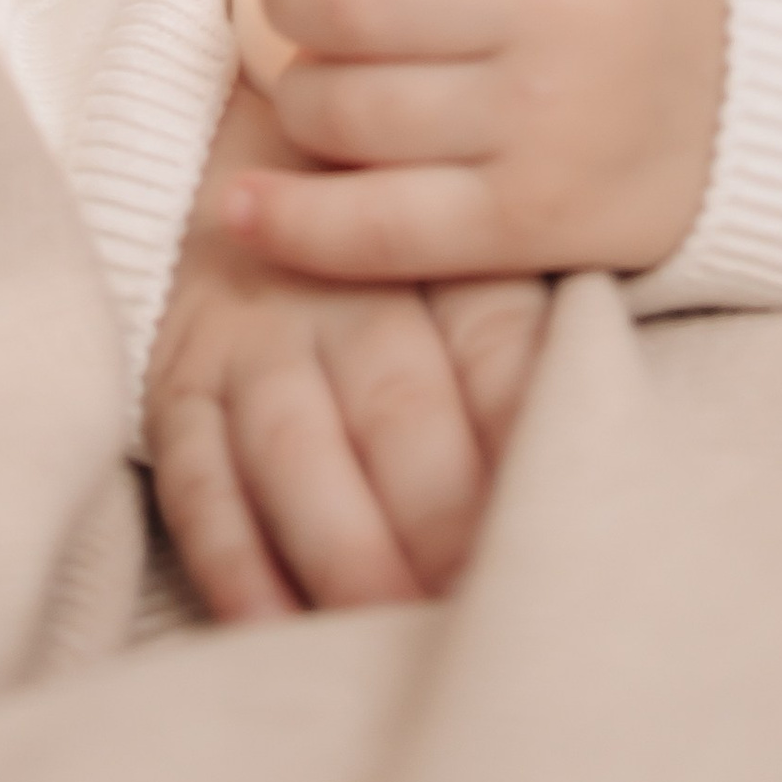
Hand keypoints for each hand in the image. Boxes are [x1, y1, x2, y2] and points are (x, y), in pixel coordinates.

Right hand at [147, 77, 550, 621]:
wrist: (253, 144)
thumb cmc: (406, 242)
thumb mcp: (483, 262)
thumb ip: (535, 351)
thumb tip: (601, 464)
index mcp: (447, 257)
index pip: (503, 356)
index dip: (527, 450)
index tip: (564, 542)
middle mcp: (347, 291)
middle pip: (399, 411)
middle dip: (445, 525)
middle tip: (488, 615)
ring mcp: (254, 336)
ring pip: (297, 451)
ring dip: (345, 552)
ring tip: (390, 636)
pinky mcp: (179, 383)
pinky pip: (200, 482)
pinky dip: (234, 564)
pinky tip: (273, 631)